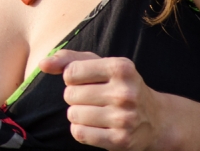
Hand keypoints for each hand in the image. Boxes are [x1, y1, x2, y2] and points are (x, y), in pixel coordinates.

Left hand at [40, 49, 173, 149]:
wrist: (156, 119)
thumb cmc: (120, 85)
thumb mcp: (100, 64)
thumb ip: (68, 59)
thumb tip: (43, 64)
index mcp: (120, 68)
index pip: (71, 72)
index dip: (71, 77)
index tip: (85, 81)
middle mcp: (125, 92)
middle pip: (70, 94)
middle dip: (74, 96)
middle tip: (92, 98)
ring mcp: (124, 118)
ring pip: (73, 114)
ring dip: (77, 113)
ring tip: (94, 111)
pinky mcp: (120, 140)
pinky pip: (79, 133)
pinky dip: (80, 129)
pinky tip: (94, 125)